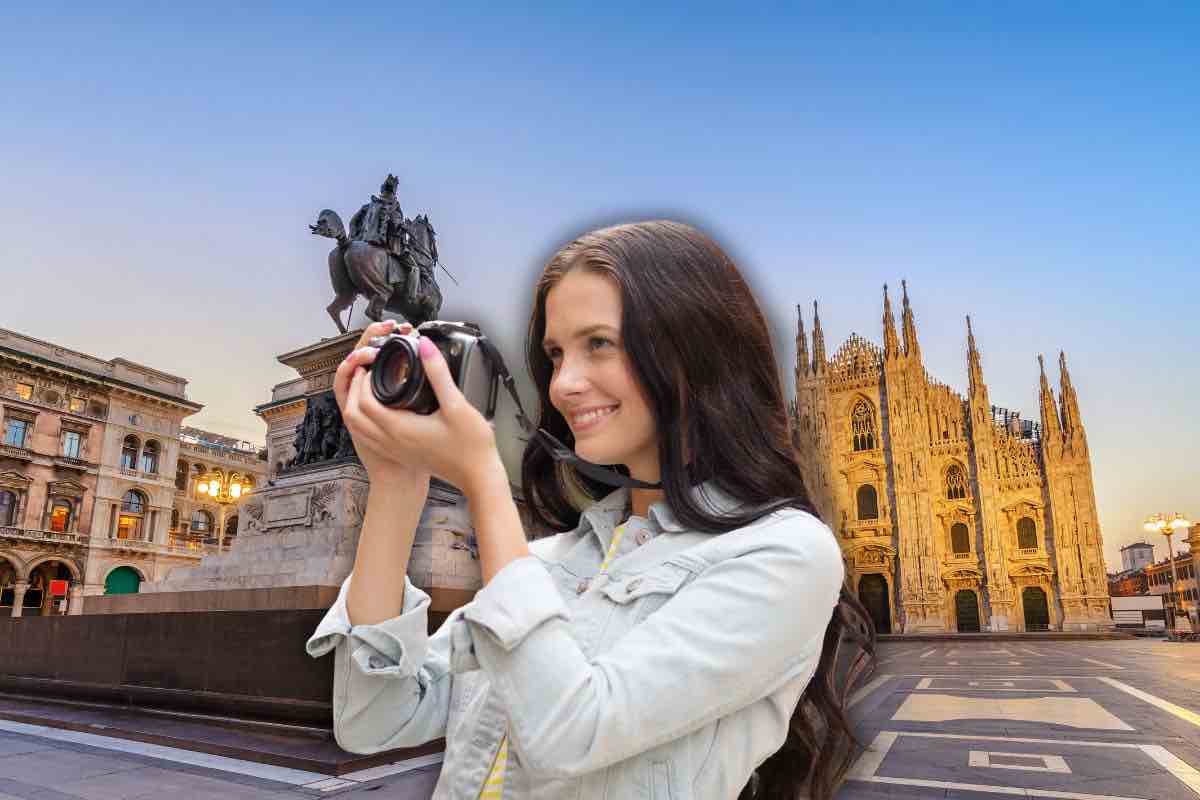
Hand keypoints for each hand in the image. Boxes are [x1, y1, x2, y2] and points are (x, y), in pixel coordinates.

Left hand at [334, 320, 502, 491]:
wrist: (477, 476)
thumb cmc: (471, 447)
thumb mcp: (457, 404)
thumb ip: (438, 373)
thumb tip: (425, 347)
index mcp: (400, 428)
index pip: (364, 402)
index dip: (362, 380)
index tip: (370, 365)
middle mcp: (392, 441)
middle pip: (355, 415)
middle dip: (355, 390)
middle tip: (365, 373)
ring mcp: (395, 450)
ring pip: (359, 428)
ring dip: (357, 406)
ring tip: (367, 389)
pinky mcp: (401, 454)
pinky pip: (370, 437)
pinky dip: (365, 421)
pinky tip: (379, 412)